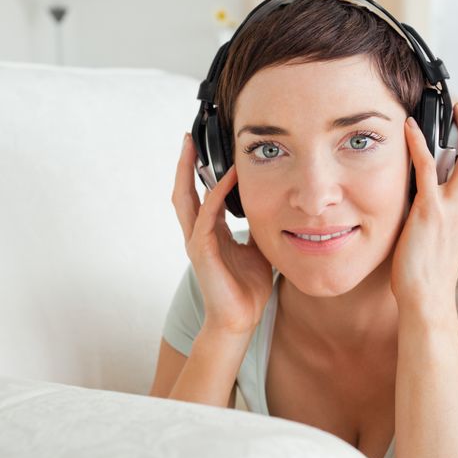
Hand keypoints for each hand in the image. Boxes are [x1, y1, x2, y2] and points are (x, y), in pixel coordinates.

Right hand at [172, 132, 273, 334]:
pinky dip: (216, 195)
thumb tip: (273, 205)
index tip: (202, 147)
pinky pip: (206, 216)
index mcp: (210, 232)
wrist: (241, 318)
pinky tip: (227, 179)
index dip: (198, 171)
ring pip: (186, 199)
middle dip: (185, 164)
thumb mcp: (257, 246)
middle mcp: (198, 233)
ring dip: (188, 172)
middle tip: (188, 138)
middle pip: (184, 191)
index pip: (199, 194)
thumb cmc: (248, 286)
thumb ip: (258, 225)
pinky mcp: (202, 252)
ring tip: (192, 147)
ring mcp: (197, 242)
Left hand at [390, 102, 457, 314]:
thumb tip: (425, 192)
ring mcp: (453, 208)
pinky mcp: (431, 212)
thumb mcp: (441, 236)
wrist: (426, 298)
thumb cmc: (427, 272)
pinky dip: (418, 144)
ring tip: (452, 107)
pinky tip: (409, 128)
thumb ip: (441, 211)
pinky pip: (426, 169)